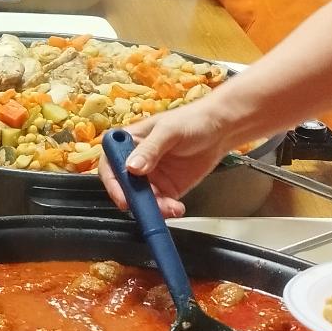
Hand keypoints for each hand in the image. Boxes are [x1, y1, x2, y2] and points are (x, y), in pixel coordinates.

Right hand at [97, 98, 233, 217]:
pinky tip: (177, 208)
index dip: (112, 183)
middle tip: (148, 208)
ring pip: (143, 200)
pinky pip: (160, 205)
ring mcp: (152, 178)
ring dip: (153, 208)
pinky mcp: (167, 189)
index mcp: (129, 142)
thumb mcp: (169, 131)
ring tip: (170, 207)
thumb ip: (150, 149)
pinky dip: (166, 210)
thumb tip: (131, 167)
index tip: (123, 196)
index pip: (110, 164)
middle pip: (124, 187)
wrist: (221, 129)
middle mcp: (136, 162)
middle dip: (135, 200)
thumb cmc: (192, 120)